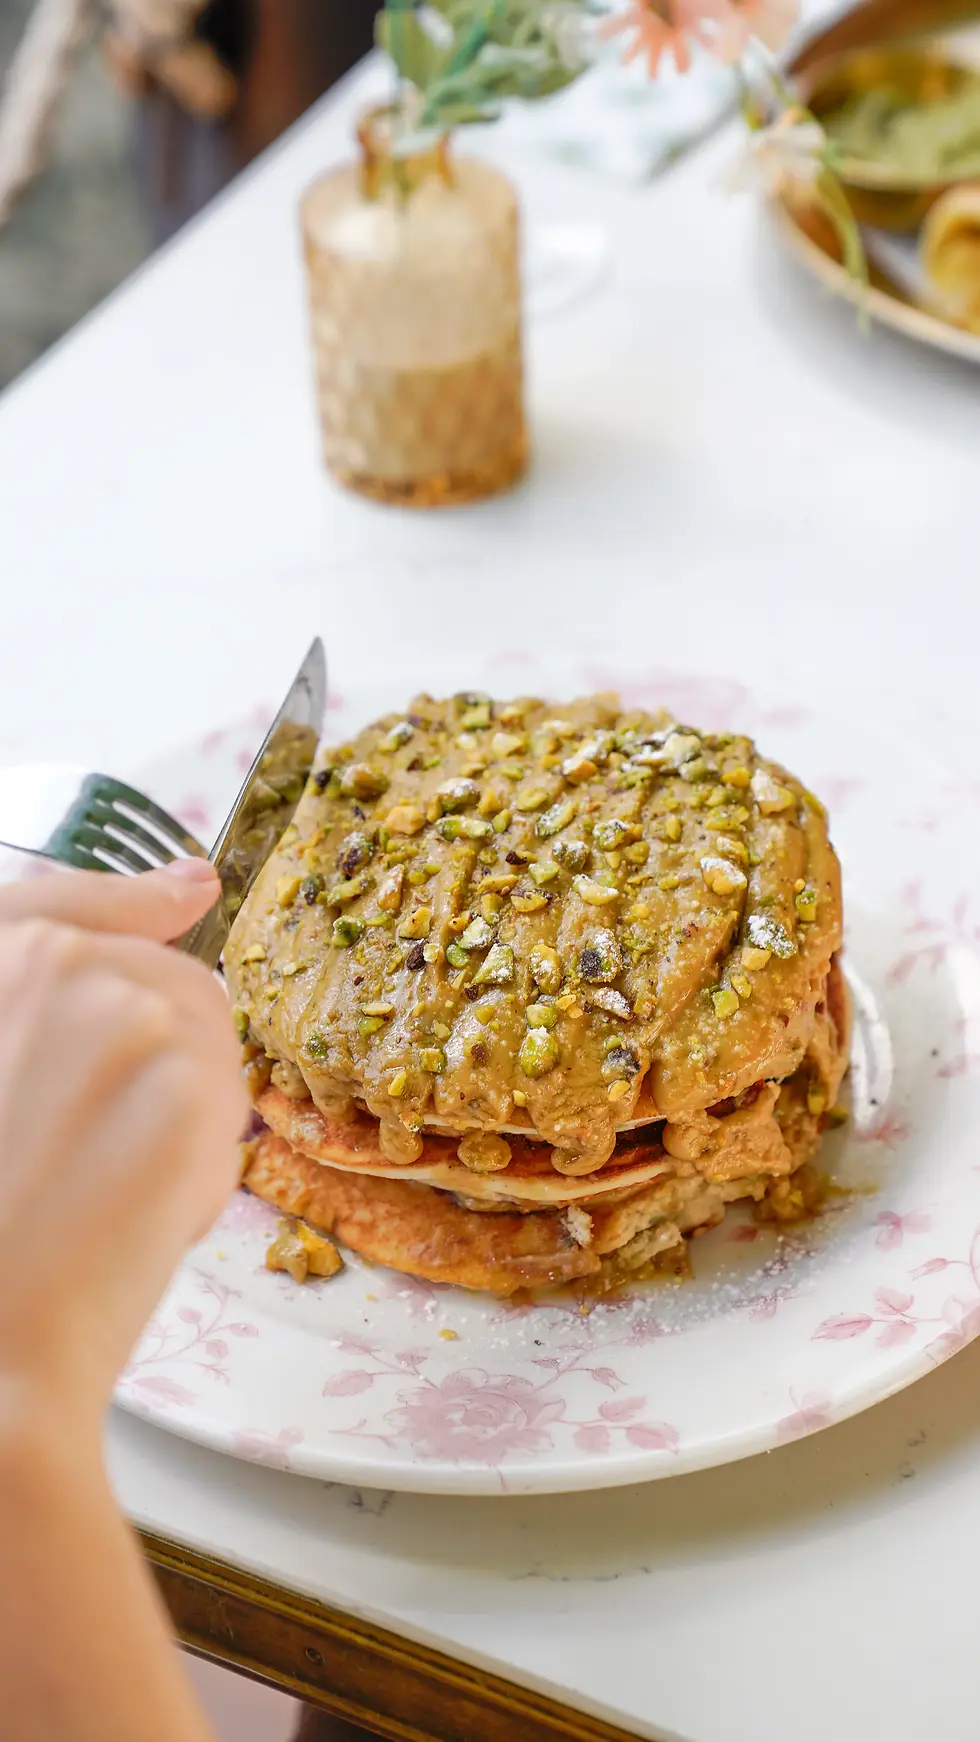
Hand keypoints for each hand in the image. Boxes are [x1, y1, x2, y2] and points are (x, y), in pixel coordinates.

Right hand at [0, 860, 247, 1438]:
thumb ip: (53, 992)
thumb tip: (194, 887)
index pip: (69, 898)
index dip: (131, 901)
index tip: (188, 888)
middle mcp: (54, 964)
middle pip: (171, 982)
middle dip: (166, 1064)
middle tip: (99, 1154)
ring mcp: (124, 1017)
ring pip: (212, 1047)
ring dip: (188, 1116)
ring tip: (107, 1191)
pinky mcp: (186, 1083)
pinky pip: (227, 1111)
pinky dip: (201, 1171)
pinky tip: (138, 1219)